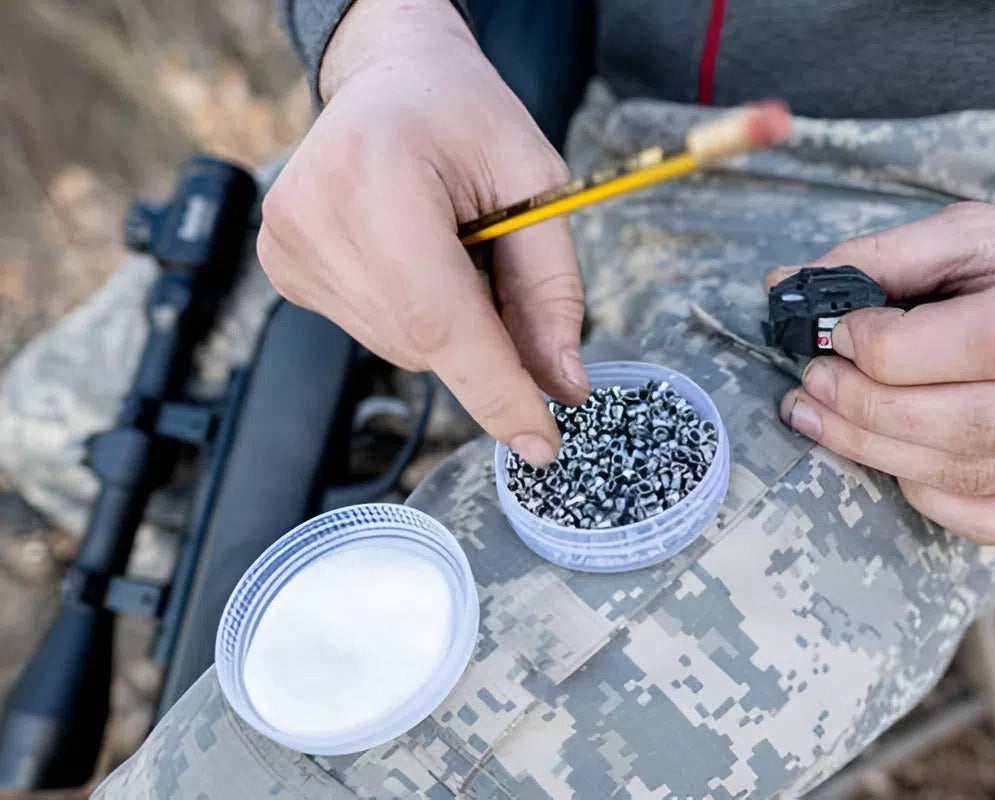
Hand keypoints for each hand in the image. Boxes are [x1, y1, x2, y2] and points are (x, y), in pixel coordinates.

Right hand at [257, 0, 588, 465]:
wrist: (392, 78)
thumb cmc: (465, 116)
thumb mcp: (535, 184)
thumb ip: (551, 291)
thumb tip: (562, 385)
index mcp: (374, 174)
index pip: (438, 316)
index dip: (494, 388)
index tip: (540, 441)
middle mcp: (311, 214)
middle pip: (422, 342)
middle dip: (486, 345)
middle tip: (506, 280)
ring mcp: (285, 246)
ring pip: (401, 348)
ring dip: (449, 324)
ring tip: (452, 246)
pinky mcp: (282, 269)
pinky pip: (376, 333)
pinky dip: (416, 315)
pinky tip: (414, 255)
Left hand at [766, 203, 994, 542]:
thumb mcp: (983, 233)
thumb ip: (887, 256)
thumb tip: (785, 288)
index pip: (994, 342)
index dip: (899, 348)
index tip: (843, 333)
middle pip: (976, 421)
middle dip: (869, 406)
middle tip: (811, 382)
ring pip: (973, 474)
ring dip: (873, 448)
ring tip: (816, 414)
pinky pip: (989, 519)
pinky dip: (921, 492)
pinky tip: (884, 454)